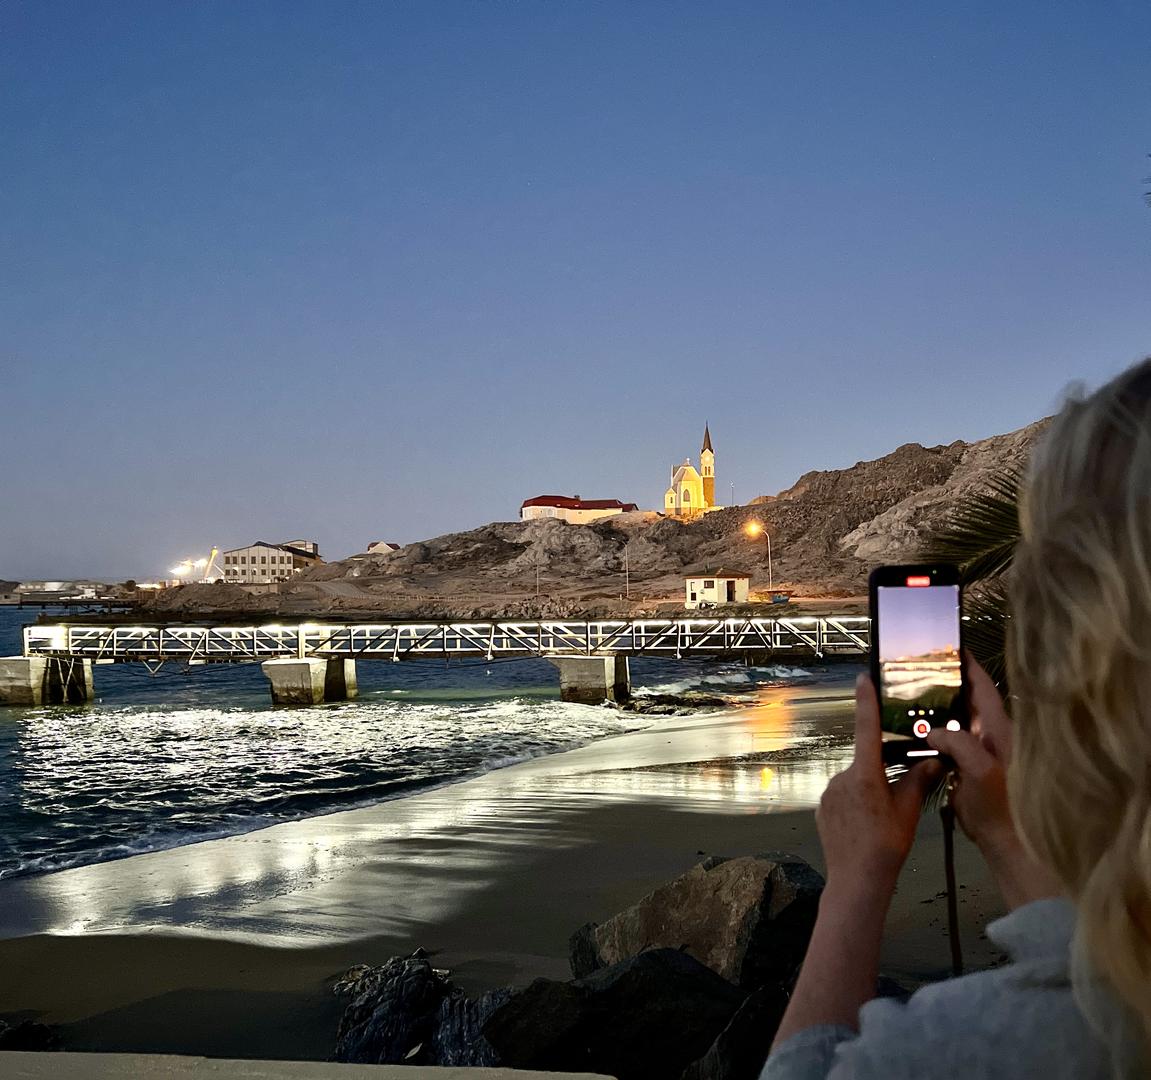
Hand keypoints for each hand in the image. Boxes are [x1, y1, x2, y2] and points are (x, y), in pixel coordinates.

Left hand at [817, 675, 942, 892]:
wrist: (856, 879)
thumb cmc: (886, 846)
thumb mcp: (908, 812)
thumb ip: (919, 781)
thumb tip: (935, 759)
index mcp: (864, 775)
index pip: (867, 729)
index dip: (866, 702)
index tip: (863, 677)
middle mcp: (842, 777)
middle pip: (866, 764)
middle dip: (881, 775)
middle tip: (893, 803)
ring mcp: (829, 792)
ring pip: (855, 782)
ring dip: (868, 792)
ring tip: (879, 821)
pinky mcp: (822, 807)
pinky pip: (842, 797)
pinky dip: (855, 805)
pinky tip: (864, 826)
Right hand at [925, 657, 1014, 853]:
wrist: (1006, 842)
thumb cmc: (1001, 805)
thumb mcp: (979, 769)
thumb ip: (957, 742)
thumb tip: (935, 731)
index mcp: (999, 731)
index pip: (984, 689)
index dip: (969, 667)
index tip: (952, 647)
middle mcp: (990, 736)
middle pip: (968, 701)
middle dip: (947, 685)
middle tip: (920, 671)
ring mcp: (979, 752)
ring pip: (956, 721)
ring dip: (936, 710)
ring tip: (911, 696)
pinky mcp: (967, 768)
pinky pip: (949, 742)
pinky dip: (933, 733)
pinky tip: (914, 731)